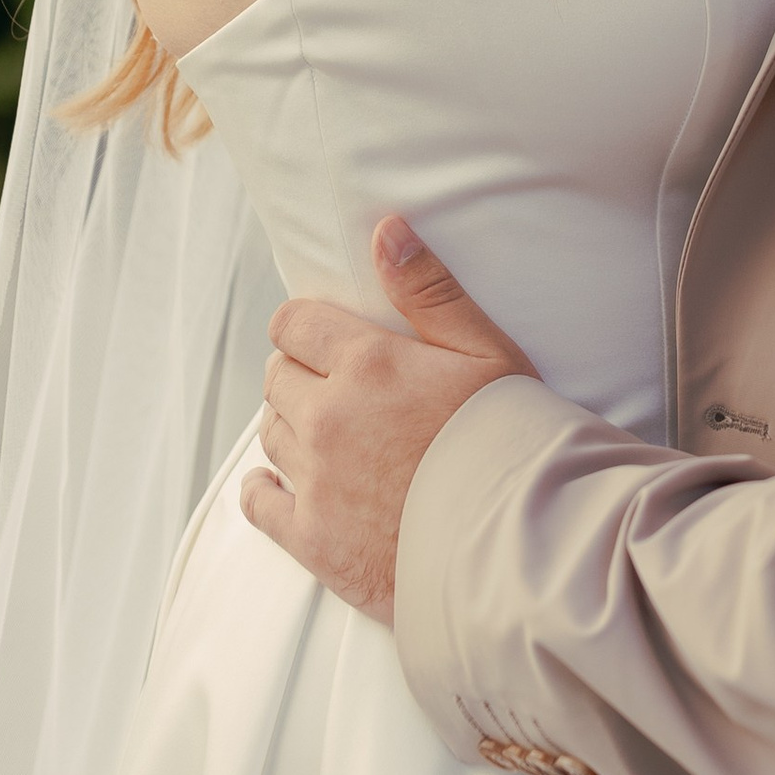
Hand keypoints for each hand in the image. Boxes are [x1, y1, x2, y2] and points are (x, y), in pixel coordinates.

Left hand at [241, 219, 533, 622]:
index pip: (294, 324)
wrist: (515, 544)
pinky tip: (277, 487)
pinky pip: (259, 503)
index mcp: (366, 364)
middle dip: (300, 375)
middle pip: (277, 377)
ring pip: (271, 432)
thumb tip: (387, 230)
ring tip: (329, 435)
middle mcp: (327, 417)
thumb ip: (430, 290)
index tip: (323, 338)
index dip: (306, 326)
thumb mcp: (486, 351)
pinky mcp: (312, 538)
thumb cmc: (510, 440)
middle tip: (336, 388)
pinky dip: (264, 491)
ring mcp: (315, 480)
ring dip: (291, 427)